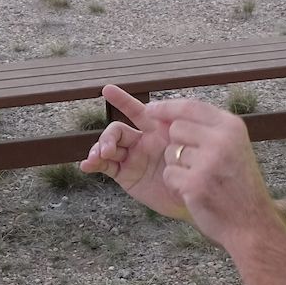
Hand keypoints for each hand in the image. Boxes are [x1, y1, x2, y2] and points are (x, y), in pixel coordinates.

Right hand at [81, 84, 186, 218]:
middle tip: (107, 149)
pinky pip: (106, 166)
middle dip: (107, 137)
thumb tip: (161, 112)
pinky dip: (94, 164)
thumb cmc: (198, 167)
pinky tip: (87, 166)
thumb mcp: (192, 143)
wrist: (195, 195)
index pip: (136, 110)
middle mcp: (141, 141)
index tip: (107, 90)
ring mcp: (131, 158)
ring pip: (108, 147)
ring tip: (98, 158)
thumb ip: (179, 127)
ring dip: (98, 149)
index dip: (122, 99)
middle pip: (116, 131)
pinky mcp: (125, 174)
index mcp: (155, 129)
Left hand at [157, 101, 279, 251]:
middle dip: (176, 144)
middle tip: (196, 164)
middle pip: (175, 128)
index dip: (166, 107)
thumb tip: (170, 116)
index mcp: (232, 127)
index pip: (191, 106)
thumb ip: (208, 130)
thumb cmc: (239, 187)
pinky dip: (175, 184)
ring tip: (200, 180)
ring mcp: (208, 161)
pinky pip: (168, 173)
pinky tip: (194, 192)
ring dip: (177, 166)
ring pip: (170, 152)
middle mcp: (222, 140)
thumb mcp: (234, 148)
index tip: (150, 109)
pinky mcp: (195, 183)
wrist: (251, 224)